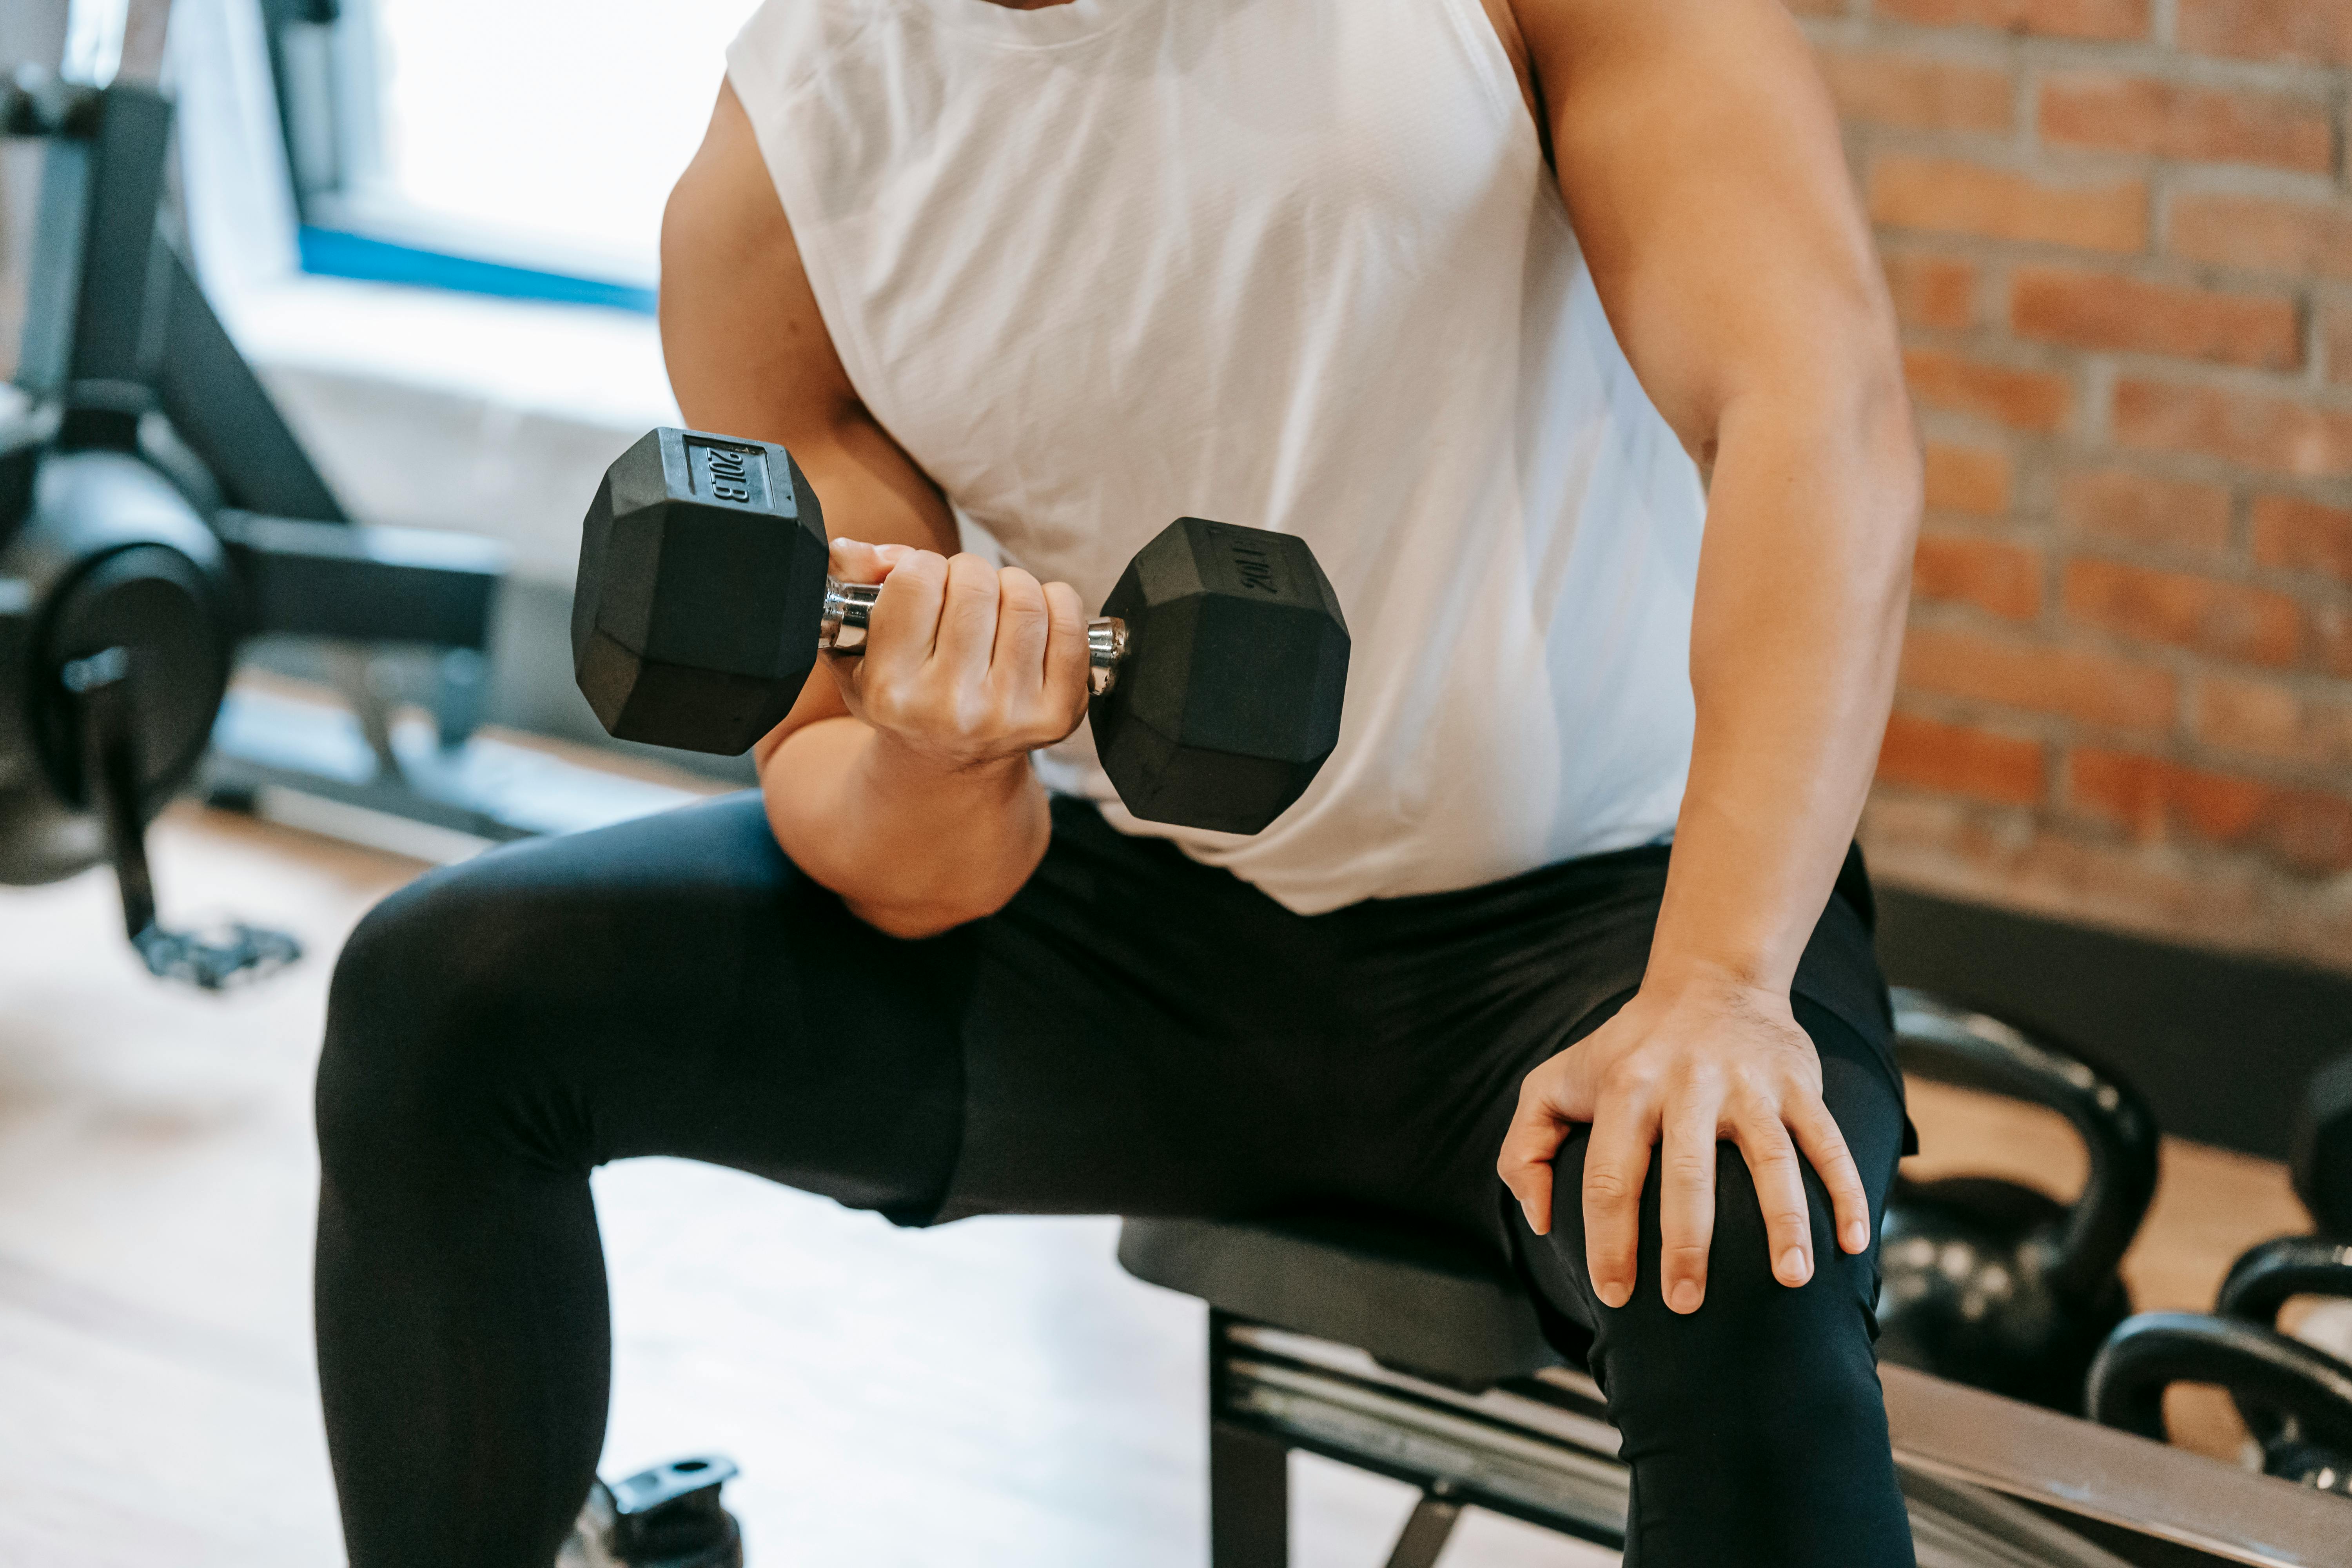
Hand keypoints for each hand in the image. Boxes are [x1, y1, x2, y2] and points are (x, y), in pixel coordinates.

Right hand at [823, 541, 1090, 772]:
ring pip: (1025, 597)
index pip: (917, 578)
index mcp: (891, 690)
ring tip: (995, 611)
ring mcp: (1008, 713)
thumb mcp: (854, 645)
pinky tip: (1032, 622)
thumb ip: (849, 579)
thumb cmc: (904, 691)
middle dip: (968, 574)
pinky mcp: (1057, 714)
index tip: (922, 587)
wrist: (949, 765)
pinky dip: (1055, 604)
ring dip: (1011, 587)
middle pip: (975, 582)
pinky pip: (1069, 622)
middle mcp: (949, 708)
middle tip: (962, 598)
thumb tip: (887, 555)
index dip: (920, 567)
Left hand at [1496, 975, 1870, 1313]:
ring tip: (1791, 1280)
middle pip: (1688, 1174)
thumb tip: (1538, 1218)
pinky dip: (1846, 1191)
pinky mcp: (1797, 1084)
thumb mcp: (1555, 1081)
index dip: (1609, 1239)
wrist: (1708, 978)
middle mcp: (1688, 1084)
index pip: (1612, 1175)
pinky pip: (1827, 1142)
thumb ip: (1526, 1147)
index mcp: (1625, 1088)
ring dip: (1784, 1223)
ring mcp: (1749, 1085)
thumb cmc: (1624, 1050)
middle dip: (1687, 1246)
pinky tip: (1852, 1243)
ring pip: (1771, 1160)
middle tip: (1685, 1304)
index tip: (1615, 1295)